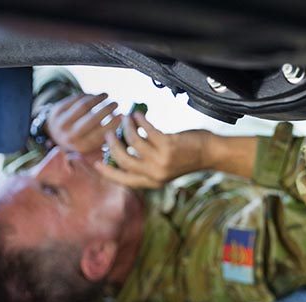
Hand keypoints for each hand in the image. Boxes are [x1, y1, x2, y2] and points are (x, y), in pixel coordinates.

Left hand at [45, 93, 119, 153]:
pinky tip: (94, 96)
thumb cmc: (81, 140)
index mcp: (82, 146)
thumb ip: (106, 137)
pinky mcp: (56, 110)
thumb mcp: (92, 146)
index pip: (101, 133)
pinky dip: (87, 96)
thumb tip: (124, 123)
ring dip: (98, 98)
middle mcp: (70, 135)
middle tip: (116, 103)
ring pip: (83, 105)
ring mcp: (61, 122)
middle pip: (92, 118)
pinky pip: (75, 99)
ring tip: (106, 96)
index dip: (114, 123)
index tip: (123, 116)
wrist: (55, 135)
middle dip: (106, 109)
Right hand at [96, 112, 211, 187]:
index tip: (96, 163)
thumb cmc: (186, 157)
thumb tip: (124, 147)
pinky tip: (138, 114)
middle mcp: (156, 174)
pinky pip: (146, 130)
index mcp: (153, 182)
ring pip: (133, 142)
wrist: (209, 154)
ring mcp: (161, 160)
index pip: (124, 180)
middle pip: (123, 160)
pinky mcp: (168, 146)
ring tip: (126, 118)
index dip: (108, 172)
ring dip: (127, 127)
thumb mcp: (164, 167)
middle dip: (112, 145)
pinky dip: (140, 120)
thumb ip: (146, 163)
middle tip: (109, 133)